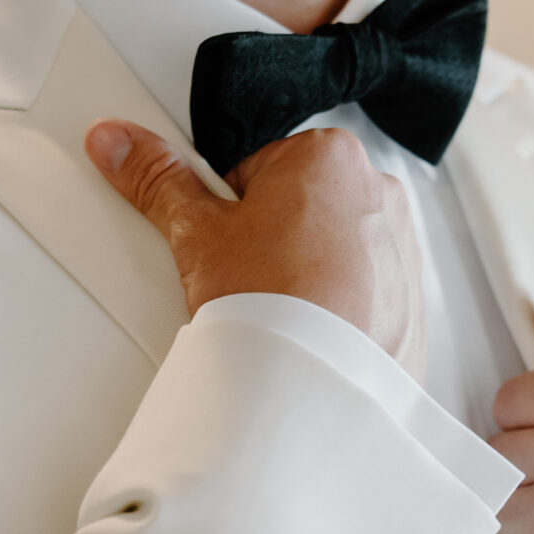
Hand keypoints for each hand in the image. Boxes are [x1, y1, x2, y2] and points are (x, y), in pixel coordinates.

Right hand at [86, 121, 426, 376]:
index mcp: (330, 156)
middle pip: (298, 206)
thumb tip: (122, 144)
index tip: (220, 242)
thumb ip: (157, 179)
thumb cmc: (276, 305)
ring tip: (273, 308)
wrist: (319, 389)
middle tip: (243, 278)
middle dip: (267, 240)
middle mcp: (380, 193)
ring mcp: (403, 250)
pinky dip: (337, 310)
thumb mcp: (198, 234)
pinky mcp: (411, 302)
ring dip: (303, 274)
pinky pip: (363, 293)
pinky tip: (305, 331)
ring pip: (332, 252)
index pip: (257, 167)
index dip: (226, 210)